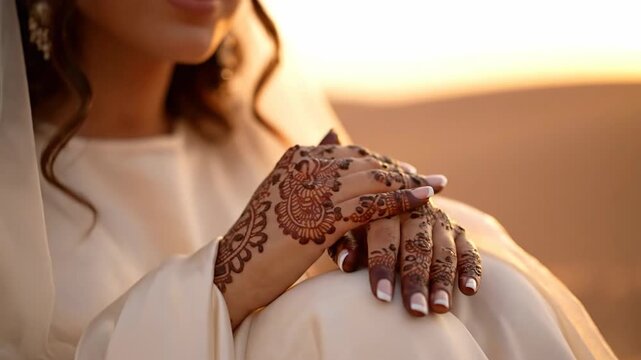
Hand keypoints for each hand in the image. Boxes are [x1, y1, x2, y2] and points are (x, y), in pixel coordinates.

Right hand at [213, 143, 435, 326]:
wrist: (235, 268)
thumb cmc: (261, 236)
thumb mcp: (284, 192)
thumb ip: (310, 167)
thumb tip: (333, 134)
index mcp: (296, 157)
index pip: (352, 153)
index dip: (383, 162)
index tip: (407, 171)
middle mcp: (305, 166)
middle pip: (366, 162)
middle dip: (401, 170)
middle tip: (429, 180)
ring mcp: (313, 190)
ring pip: (373, 180)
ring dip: (409, 182)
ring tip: (434, 188)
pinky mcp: (321, 217)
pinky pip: (371, 205)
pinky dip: (401, 200)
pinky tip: (423, 201)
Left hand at [322, 133, 481, 315]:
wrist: (386, 202)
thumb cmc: (357, 228)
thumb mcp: (345, 231)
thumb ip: (344, 245)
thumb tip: (346, 264)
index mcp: (384, 207)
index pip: (384, 237)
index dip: (383, 267)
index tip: (381, 297)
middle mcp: (416, 211)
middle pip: (417, 246)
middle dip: (416, 280)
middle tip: (415, 311)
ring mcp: (440, 220)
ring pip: (444, 250)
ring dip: (443, 280)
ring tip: (440, 309)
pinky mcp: (459, 231)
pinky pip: (469, 250)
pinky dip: (471, 269)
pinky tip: (469, 290)